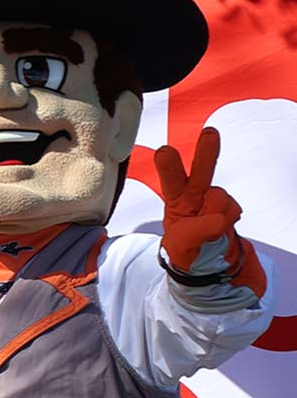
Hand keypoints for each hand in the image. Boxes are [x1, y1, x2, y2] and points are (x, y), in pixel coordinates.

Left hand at [154, 127, 241, 274]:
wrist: (208, 263)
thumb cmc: (185, 252)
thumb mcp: (179, 246)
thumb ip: (196, 231)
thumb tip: (218, 219)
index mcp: (175, 201)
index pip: (171, 182)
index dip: (169, 168)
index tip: (164, 152)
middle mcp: (194, 195)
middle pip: (201, 171)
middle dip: (205, 153)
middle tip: (209, 134)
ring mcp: (214, 200)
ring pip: (219, 196)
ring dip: (215, 213)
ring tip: (207, 230)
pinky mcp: (229, 208)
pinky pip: (232, 210)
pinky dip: (227, 220)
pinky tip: (219, 229)